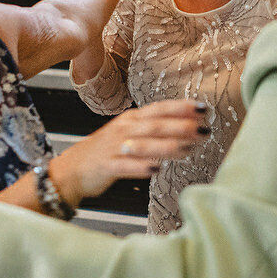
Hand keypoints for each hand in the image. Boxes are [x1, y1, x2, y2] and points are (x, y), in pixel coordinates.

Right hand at [51, 99, 207, 201]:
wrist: (73, 169)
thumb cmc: (109, 151)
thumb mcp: (131, 134)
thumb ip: (157, 130)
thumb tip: (190, 129)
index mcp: (132, 119)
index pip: (159, 109)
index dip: (181, 108)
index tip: (203, 108)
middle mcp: (125, 129)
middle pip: (155, 125)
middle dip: (181, 126)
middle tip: (202, 129)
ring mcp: (114, 147)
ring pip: (143, 144)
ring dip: (167, 146)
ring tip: (187, 149)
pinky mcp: (106, 166)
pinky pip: (125, 166)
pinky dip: (141, 167)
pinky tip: (156, 169)